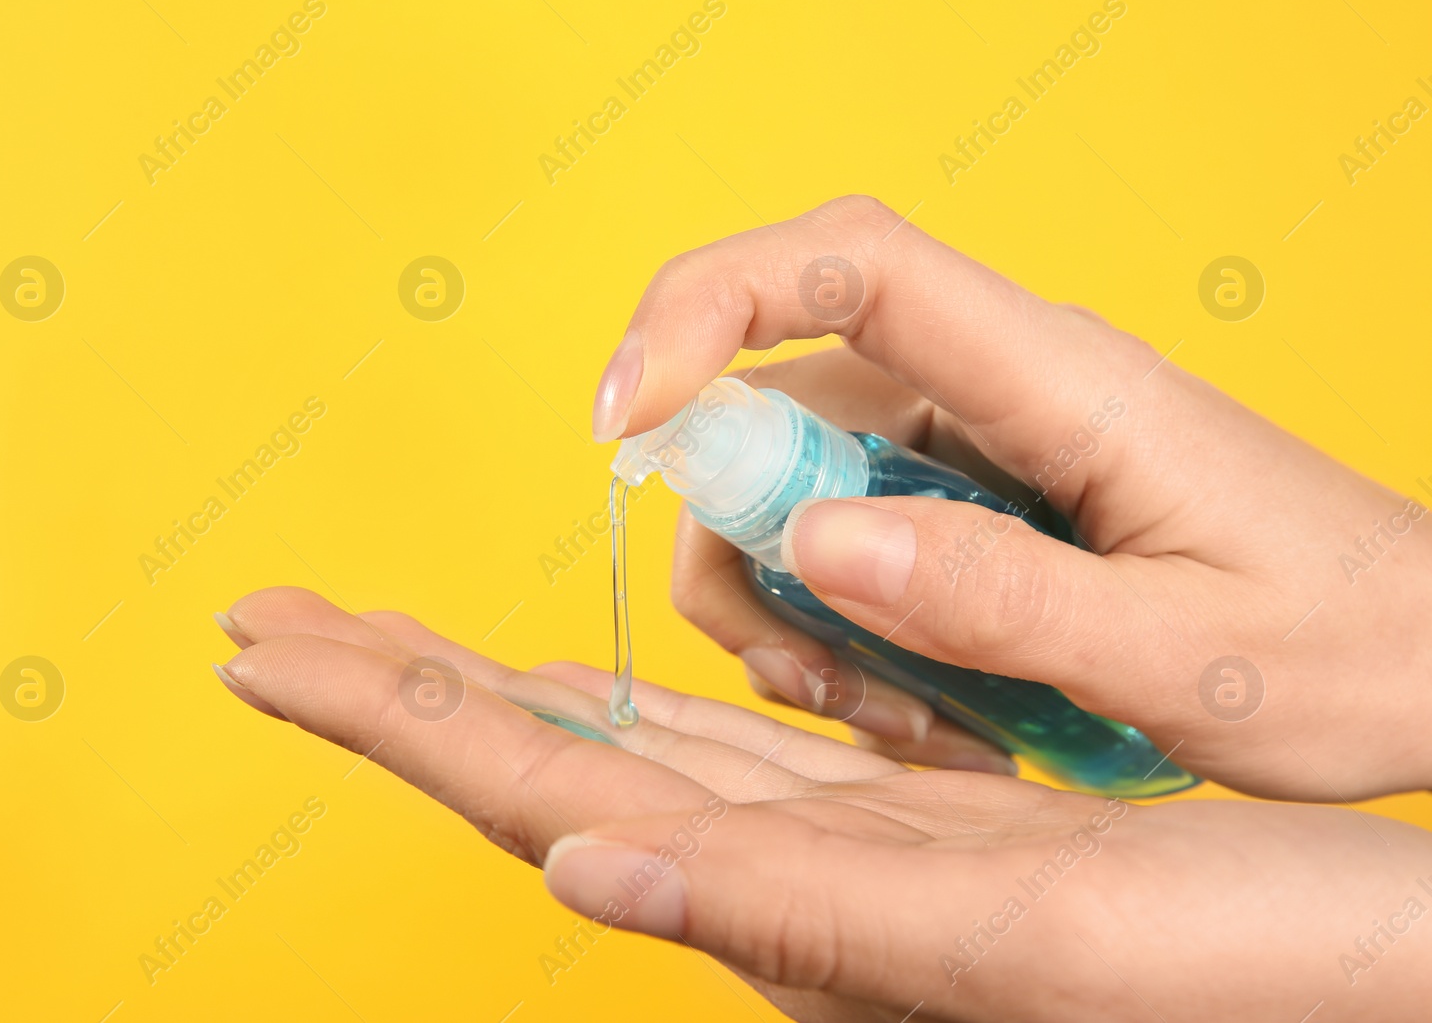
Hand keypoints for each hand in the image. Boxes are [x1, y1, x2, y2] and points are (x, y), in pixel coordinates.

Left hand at [212, 588, 1431, 1021]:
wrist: (1356, 971)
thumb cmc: (1234, 973)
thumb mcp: (1017, 945)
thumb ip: (801, 920)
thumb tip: (579, 869)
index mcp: (782, 911)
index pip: (535, 791)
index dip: (394, 713)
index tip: (269, 648)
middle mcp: (776, 887)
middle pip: (537, 765)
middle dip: (396, 686)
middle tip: (270, 620)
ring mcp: (823, 852)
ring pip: (608, 749)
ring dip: (485, 683)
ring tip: (380, 631)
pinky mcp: (889, 821)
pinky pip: (712, 748)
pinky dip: (621, 701)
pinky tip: (575, 682)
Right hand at [593, 195, 1431, 800]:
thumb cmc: (1348, 649)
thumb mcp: (1189, 658)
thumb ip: (1005, 600)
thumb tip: (814, 537)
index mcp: (1061, 380)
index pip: (850, 264)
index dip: (708, 302)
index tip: (626, 413)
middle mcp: (1000, 389)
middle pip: (782, 389)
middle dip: (736, 530)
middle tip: (790, 667)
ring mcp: (980, 445)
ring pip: (793, 477)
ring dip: (783, 601)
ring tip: (873, 712)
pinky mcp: (973, 502)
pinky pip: (842, 534)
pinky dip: (830, 625)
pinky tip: (901, 705)